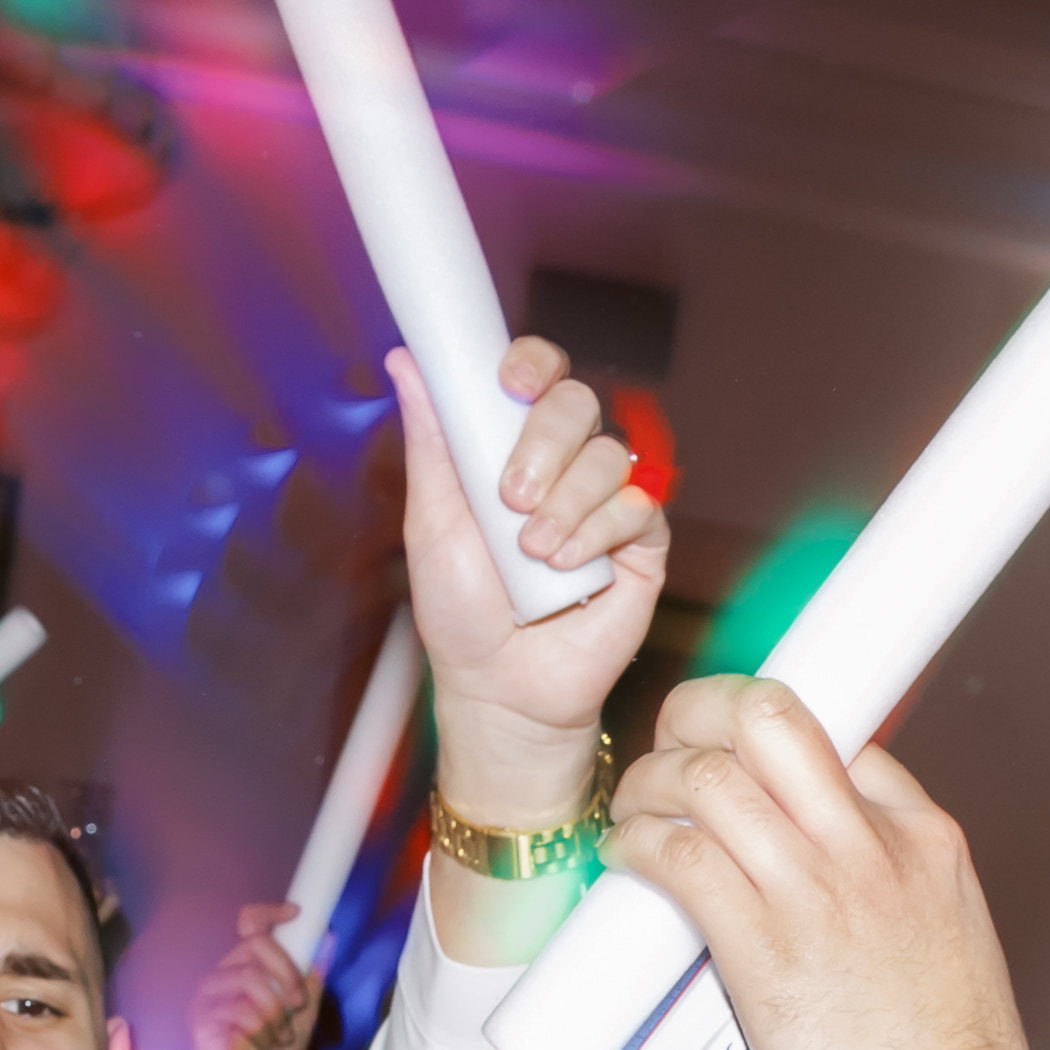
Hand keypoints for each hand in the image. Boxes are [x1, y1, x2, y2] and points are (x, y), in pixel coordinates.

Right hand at [174, 903, 320, 1049]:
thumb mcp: (302, 1017)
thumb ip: (312, 981)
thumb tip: (329, 940)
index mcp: (246, 967)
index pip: (250, 923)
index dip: (271, 911)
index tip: (298, 914)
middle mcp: (224, 973)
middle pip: (257, 944)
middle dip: (287, 972)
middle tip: (298, 1003)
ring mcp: (209, 993)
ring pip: (251, 978)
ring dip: (276, 1012)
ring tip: (282, 1037)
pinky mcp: (201, 1017)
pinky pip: (240, 1009)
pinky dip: (264, 1031)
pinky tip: (268, 1047)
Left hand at [396, 336, 665, 825]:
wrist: (499, 687)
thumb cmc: (462, 612)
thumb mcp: (433, 521)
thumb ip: (431, 441)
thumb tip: (406, 362)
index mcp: (512, 448)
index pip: (537, 377)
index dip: (531, 363)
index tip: (509, 382)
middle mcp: (564, 466)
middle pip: (578, 404)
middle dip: (544, 443)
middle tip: (511, 496)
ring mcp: (606, 502)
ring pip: (609, 456)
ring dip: (567, 502)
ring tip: (533, 553)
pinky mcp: (642, 543)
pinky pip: (640, 506)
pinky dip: (599, 531)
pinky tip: (568, 567)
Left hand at [597, 678, 1049, 1049]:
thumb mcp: (942, 938)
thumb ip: (888, 892)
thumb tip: (811, 881)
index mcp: (925, 837)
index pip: (835, 732)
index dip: (759, 731)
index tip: (721, 754)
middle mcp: (873, 846)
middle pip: (768, 717)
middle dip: (696, 715)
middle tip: (665, 751)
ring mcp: (819, 892)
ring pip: (708, 779)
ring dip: (649, 785)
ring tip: (631, 816)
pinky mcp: (765, 951)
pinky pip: (680, 858)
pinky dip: (635, 845)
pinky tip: (625, 859)